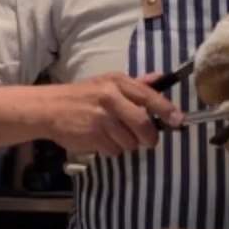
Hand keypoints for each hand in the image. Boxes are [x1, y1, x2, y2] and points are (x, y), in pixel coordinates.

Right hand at [46, 72, 183, 156]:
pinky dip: (111, 149)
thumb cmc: (83, 96)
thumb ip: (137, 84)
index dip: (166, 110)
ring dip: (126, 143)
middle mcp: (111, 97)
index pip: (149, 96)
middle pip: (143, 124)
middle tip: (148, 140)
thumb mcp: (108, 83)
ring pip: (130, 141)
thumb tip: (160, 78)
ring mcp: (102, 118)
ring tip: (113, 134)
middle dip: (150, 137)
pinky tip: (100, 139)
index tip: (178, 121)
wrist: (50, 108)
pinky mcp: (93, 136)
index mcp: (117, 82)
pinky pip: (114, 150)